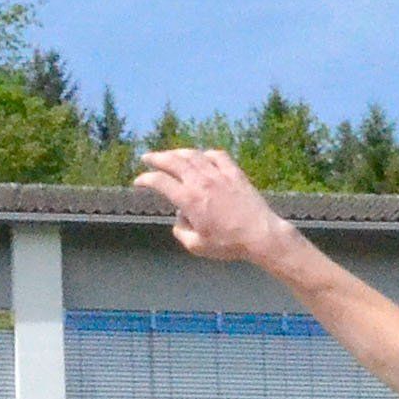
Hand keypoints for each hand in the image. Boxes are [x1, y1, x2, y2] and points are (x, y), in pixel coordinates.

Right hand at [136, 148, 299, 273]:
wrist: (260, 235)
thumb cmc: (228, 244)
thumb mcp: (198, 247)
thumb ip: (181, 233)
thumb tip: (179, 220)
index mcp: (188, 199)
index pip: (160, 182)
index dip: (145, 179)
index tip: (139, 181)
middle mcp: (200, 181)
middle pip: (172, 161)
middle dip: (156, 158)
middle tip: (147, 158)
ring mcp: (218, 174)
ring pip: (192, 155)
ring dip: (177, 152)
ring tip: (170, 154)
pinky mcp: (234, 173)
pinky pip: (216, 156)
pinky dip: (205, 154)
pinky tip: (202, 157)